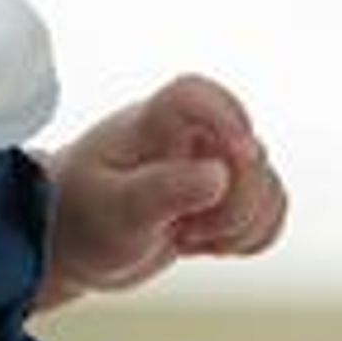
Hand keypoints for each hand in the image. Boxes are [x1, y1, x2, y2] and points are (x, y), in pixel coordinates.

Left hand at [39, 74, 289, 304]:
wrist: (72, 243)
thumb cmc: (80, 217)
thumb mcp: (114, 212)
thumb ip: (162, 191)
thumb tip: (218, 174)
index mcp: (151, 125)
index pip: (194, 94)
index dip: (227, 117)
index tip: (240, 157)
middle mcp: (188, 137)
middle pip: (249, 154)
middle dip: (234, 205)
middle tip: (188, 232)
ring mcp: (210, 164)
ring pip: (266, 184)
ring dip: (242, 225)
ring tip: (190, 238)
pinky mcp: (225, 194)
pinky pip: (269, 207)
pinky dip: (252, 235)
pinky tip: (212, 246)